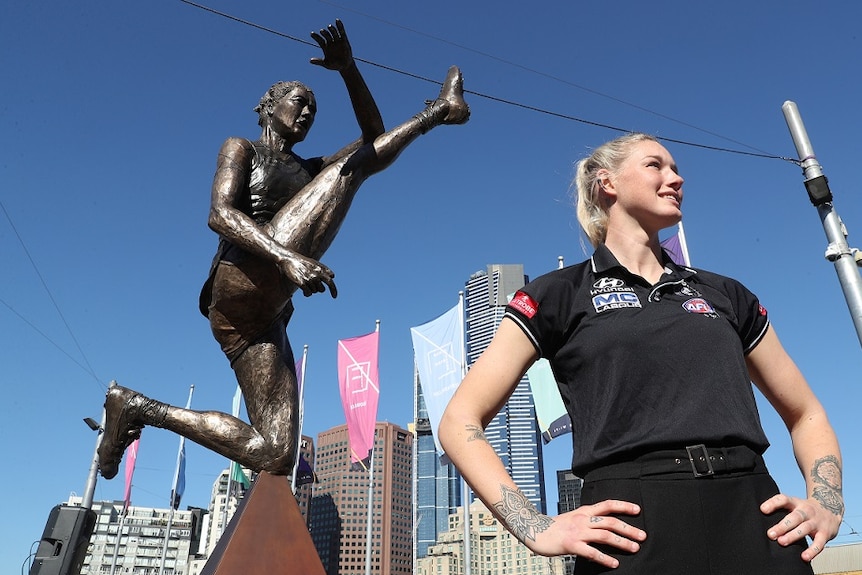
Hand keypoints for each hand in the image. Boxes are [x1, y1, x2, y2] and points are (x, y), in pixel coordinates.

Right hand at [278, 253, 337, 297]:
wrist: (289, 259)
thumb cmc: (303, 262)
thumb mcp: (315, 263)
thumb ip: (324, 269)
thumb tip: (333, 276)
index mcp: (321, 270)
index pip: (330, 282)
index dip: (334, 290)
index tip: (334, 297)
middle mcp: (316, 275)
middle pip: (322, 290)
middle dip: (318, 289)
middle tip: (311, 283)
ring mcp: (309, 279)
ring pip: (314, 291)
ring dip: (310, 289)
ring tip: (304, 282)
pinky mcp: (302, 283)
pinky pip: (308, 294)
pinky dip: (306, 293)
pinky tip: (304, 291)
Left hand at [309, 19, 352, 71]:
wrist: (344, 67)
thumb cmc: (334, 65)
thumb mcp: (326, 64)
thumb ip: (319, 61)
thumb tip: (310, 61)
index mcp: (325, 47)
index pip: (320, 40)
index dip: (316, 37)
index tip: (311, 34)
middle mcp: (331, 42)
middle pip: (327, 36)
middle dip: (324, 33)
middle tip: (322, 31)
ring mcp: (337, 41)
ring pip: (333, 33)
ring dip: (331, 29)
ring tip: (329, 26)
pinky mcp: (344, 40)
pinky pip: (342, 32)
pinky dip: (340, 26)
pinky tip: (337, 20)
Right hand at [529, 500, 644, 568]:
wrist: (534, 529)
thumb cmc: (555, 526)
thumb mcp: (573, 517)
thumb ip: (588, 519)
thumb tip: (604, 524)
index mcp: (584, 511)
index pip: (607, 505)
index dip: (623, 506)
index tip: (637, 510)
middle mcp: (583, 519)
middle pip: (610, 521)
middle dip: (629, 528)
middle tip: (642, 535)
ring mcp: (577, 531)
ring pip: (605, 535)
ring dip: (622, 542)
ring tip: (634, 548)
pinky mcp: (572, 544)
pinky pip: (592, 552)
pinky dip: (605, 558)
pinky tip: (614, 563)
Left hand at [761, 493, 842, 561]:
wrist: (832, 508)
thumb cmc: (805, 510)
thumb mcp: (794, 505)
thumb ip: (779, 509)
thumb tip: (759, 517)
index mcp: (796, 503)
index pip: (784, 499)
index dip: (773, 503)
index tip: (762, 509)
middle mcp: (806, 511)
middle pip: (794, 516)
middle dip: (782, 526)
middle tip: (770, 534)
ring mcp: (816, 522)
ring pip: (805, 528)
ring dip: (793, 536)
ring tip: (782, 542)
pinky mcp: (826, 533)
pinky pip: (819, 543)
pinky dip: (812, 551)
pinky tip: (804, 557)